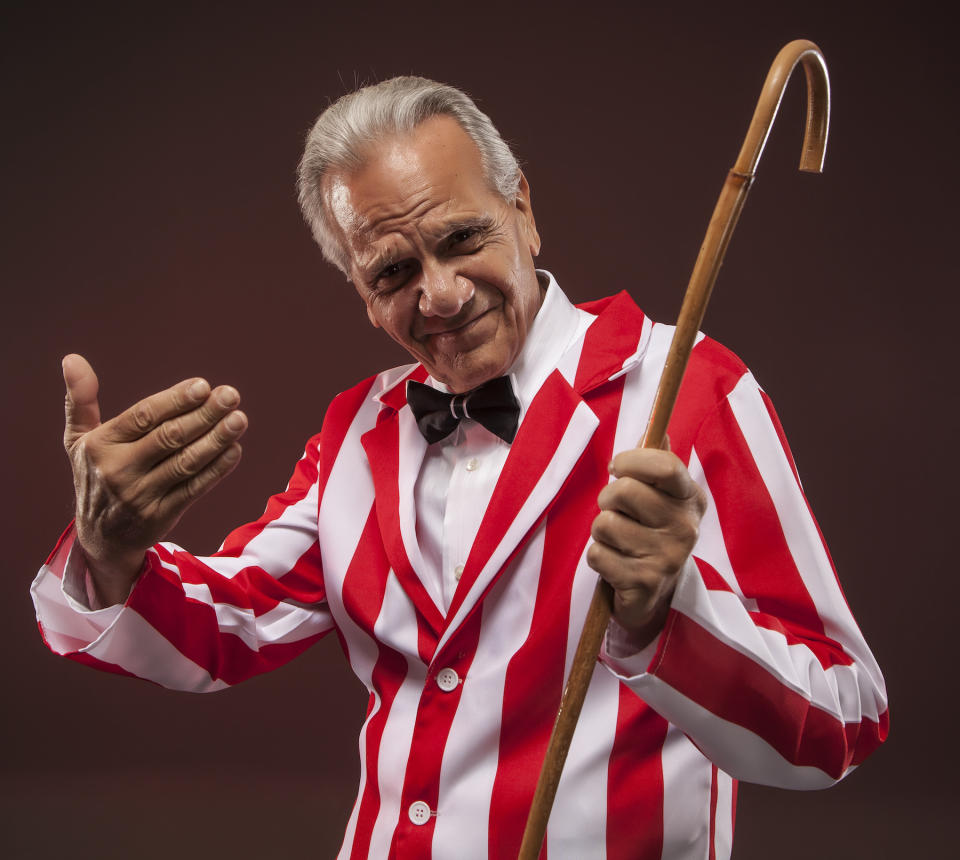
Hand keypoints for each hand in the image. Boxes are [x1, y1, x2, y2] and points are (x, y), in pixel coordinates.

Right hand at [62, 354, 247, 603]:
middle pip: (169, 437)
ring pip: (186, 463)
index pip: (144, 417)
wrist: (99, 538)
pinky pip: (194, 488)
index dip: (175, 400)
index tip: (203, 386)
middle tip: (231, 396)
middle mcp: (118, 470)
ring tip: (239, 419)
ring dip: (216, 439)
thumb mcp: (78, 440)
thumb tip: (72, 359)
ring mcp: (141, 495)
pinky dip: (216, 469)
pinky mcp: (161, 515)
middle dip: (204, 415)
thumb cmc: (95, 475)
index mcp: (101, 446)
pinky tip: (234, 449)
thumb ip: (80, 400)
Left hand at [588, 444, 705, 648]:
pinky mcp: (644, 583)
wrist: (656, 595)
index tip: (616, 468)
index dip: (631, 460)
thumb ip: (656, 462)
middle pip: (624, 491)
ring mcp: (667, 557)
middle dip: (608, 499)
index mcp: (690, 500)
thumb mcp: (662, 498)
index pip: (665, 465)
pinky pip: (597, 554)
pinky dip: (598, 558)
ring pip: (605, 523)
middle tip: (617, 513)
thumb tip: (656, 427)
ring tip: (618, 542)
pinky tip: (615, 565)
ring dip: (601, 532)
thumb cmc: (651, 534)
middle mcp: (685, 528)